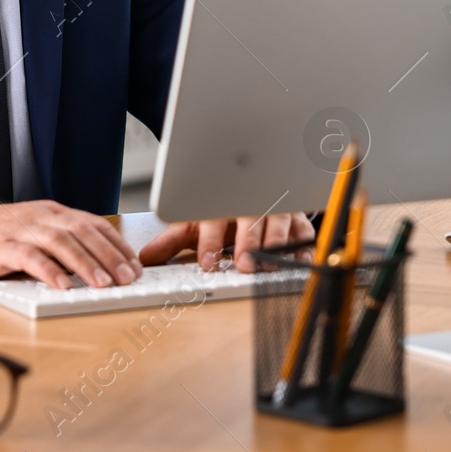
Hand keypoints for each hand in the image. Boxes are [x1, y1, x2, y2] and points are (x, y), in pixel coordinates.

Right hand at [0, 200, 142, 289]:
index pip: (93, 224)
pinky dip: (48, 271)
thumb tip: (96, 267)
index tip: (135, 264)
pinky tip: (62, 286)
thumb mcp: (33, 232)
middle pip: (82, 232)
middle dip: (109, 255)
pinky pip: (28, 257)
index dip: (117, 244)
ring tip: (103, 284)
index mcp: (52, 213)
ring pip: (60, 243)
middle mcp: (40, 217)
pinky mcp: (0, 246)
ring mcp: (20, 230)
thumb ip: (60, 244)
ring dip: (85, 264)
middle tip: (128, 277)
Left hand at [138, 213, 315, 271]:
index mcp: (222, 201)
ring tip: (268, 263)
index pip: (214, 217)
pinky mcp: (297, 219)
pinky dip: (303, 246)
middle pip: (251, 218)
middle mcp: (250, 203)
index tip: (208, 261)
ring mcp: (276, 209)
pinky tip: (298, 259)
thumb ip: (173, 241)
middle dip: (248, 242)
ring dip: (275, 243)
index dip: (211, 240)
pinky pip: (304, 231)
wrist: (253, 187)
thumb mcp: (196, 221)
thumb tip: (146, 257)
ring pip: (279, 222)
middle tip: (244, 264)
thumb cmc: (224, 211)